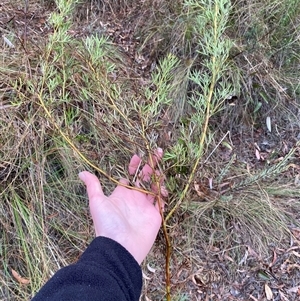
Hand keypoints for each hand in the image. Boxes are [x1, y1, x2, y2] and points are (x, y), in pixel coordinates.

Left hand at [79, 149, 165, 263]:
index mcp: (122, 193)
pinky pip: (161, 203)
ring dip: (159, 178)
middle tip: (157, 152)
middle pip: (145, 178)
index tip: (137, 156)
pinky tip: (162, 190)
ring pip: (155, 188)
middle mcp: (135, 198)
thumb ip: (93, 186)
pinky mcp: (155, 215)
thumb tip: (81, 172)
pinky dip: (163, 196)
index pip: (130, 175)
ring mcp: (145, 206)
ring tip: (160, 171)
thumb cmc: (107, 223)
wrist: (120, 246)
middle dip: (151, 165)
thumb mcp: (97, 202)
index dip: (134, 165)